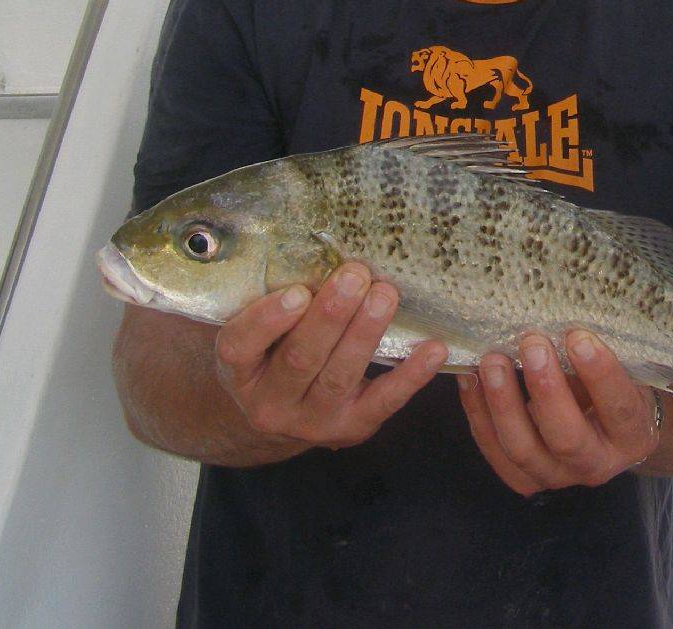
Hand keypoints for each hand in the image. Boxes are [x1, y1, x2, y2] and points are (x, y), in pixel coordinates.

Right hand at [213, 261, 445, 449]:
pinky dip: (411, 375)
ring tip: (385, 295)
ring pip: (339, 376)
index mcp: (239, 370)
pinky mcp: (351, 428)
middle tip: (355, 275)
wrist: (284, 410)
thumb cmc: (275, 350)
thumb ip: (273, 295)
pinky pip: (383, 401)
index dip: (268, 320)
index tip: (298, 292)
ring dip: (365, 332)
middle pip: (300, 358)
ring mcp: (311, 421)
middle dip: (331, 315)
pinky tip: (432, 349)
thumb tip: (316, 244)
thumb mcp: (260, 328)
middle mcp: (269, 402)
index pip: (241, 346)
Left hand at [458, 330, 661, 494]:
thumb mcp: (624, 371)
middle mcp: (596, 465)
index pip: (618, 408)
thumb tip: (565, 319)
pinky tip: (471, 377)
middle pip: (566, 437)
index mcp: (633, 437)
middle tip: (531, 344)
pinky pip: (493, 449)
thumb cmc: (616, 388)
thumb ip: (600, 356)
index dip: (600, 374)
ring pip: (522, 449)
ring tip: (492, 361)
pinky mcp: (523, 478)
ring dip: (503, 403)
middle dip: (545, 389)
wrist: (606, 431)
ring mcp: (556, 477)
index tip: (578, 337)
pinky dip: (478, 413)